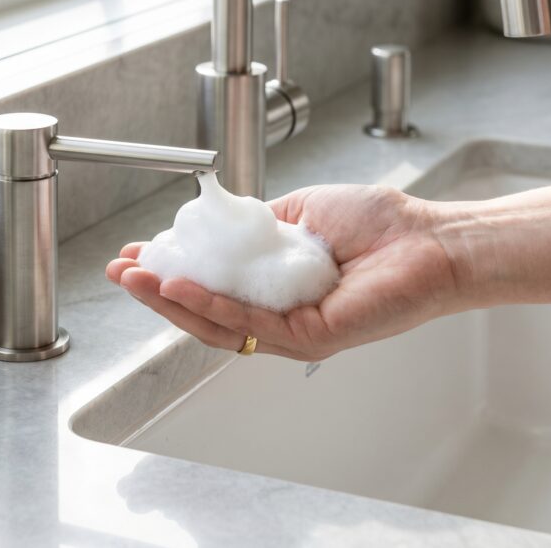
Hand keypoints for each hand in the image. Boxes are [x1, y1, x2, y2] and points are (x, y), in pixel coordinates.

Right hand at [105, 185, 460, 360]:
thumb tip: (215, 220)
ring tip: (136, 280)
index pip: (213, 287)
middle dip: (157, 292)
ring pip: (219, 324)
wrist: (428, 239)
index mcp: (276, 287)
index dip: (171, 273)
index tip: (137, 254)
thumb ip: (257, 225)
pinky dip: (210, 303)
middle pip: (205, 312)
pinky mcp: (311, 338)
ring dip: (171, 302)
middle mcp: (281, 315)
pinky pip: (250, 322)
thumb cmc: (379, 225)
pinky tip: (178, 287)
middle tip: (121, 271)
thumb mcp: (299, 213)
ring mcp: (294, 331)